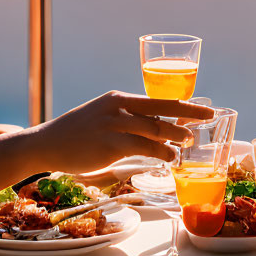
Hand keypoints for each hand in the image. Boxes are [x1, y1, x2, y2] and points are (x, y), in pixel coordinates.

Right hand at [31, 91, 213, 174]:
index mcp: (119, 98)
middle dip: (188, 112)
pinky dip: (160, 152)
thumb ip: (128, 120)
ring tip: (189, 142)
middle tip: (209, 116)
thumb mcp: (104, 117)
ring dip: (176, 135)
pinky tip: (170, 157)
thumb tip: (157, 129)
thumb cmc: (78, 133)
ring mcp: (114, 124)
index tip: (202, 108)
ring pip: (154, 128)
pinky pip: (142, 147)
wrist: (46, 143)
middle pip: (162, 108)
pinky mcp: (110, 144)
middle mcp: (118, 107)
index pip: (158, 99)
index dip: (182, 105)